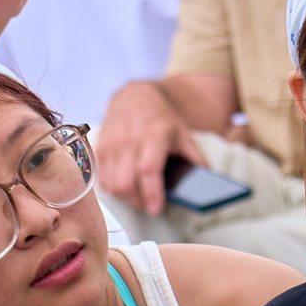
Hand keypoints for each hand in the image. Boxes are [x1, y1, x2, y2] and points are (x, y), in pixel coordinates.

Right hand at [97, 79, 199, 213]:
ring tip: (139, 195)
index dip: (151, 192)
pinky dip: (114, 188)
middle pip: (126, 182)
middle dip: (138, 200)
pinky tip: (126, 185)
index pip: (148, 169)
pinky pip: (102, 179)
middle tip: (150, 203)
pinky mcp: (100, 149)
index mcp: (154, 135)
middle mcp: (129, 139)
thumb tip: (205, 182)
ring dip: (126, 197)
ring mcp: (111, 144)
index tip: (157, 209)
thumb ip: (195, 158)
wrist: (135, 97)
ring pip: (113, 184)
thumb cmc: (162, 119)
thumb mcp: (183, 134)